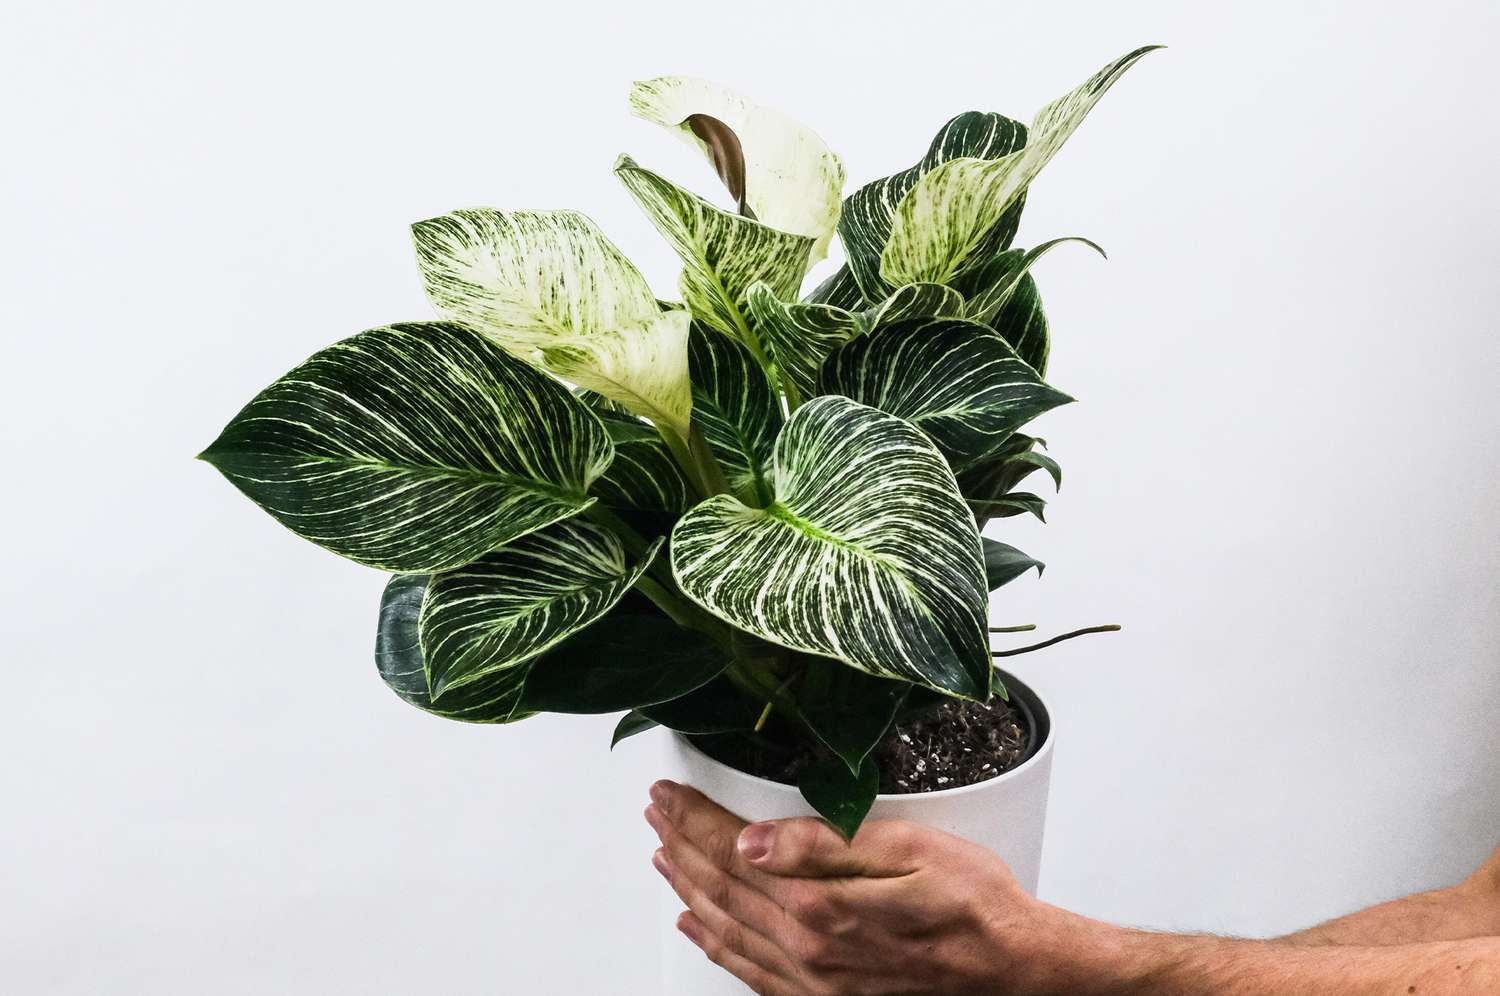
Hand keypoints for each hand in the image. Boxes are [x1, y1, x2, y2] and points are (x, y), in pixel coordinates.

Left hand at [644, 779, 1066, 995]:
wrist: (1015, 972)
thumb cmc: (974, 906)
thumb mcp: (910, 851)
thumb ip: (824, 845)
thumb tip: (750, 838)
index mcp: (819, 902)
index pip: (732, 849)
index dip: (693, 818)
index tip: (666, 792)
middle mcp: (805, 946)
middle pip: (720, 887)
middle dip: (680, 844)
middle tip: (654, 812)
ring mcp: (811, 978)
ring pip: (725, 927)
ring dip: (687, 887)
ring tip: (662, 856)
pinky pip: (748, 971)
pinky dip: (713, 945)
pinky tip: (696, 927)